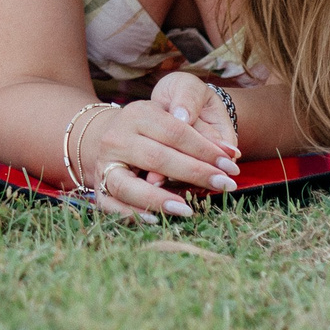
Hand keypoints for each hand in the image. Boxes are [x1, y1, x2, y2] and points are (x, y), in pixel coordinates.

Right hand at [74, 74, 241, 221]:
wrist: (114, 135)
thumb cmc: (155, 125)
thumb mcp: (175, 110)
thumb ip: (201, 127)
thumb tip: (227, 151)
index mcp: (137, 114)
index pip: (175, 131)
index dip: (206, 149)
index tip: (231, 165)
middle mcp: (116, 138)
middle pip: (156, 158)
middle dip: (194, 173)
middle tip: (225, 185)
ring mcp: (104, 164)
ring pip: (128, 184)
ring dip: (159, 199)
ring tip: (188, 210)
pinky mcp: (98, 186)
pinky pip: (111, 205)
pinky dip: (131, 214)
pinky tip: (155, 219)